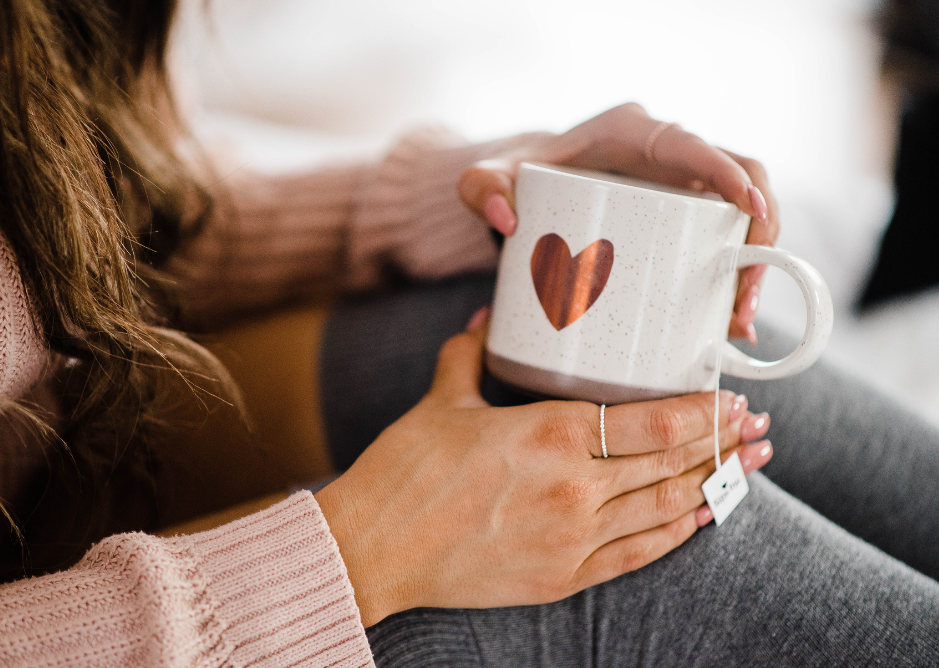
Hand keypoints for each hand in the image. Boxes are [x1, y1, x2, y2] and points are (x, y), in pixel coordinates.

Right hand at [315, 314, 772, 626]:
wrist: (371, 548)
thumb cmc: (404, 471)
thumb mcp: (440, 400)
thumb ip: (470, 353)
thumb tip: (483, 318)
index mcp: (549, 432)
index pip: (652, 421)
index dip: (703, 412)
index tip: (734, 400)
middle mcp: (574, 485)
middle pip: (671, 462)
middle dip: (723, 444)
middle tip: (761, 429)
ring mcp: (572, 536)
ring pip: (665, 507)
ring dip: (714, 484)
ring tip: (753, 467)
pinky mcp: (562, 575)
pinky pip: (637, 554)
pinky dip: (676, 533)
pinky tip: (702, 516)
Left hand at [457, 103, 779, 342]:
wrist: (528, 190)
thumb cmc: (514, 178)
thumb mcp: (485, 180)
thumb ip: (479, 188)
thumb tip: (507, 219)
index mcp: (632, 134)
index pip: (692, 145)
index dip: (729, 174)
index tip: (753, 212)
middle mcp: (668, 157)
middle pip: (740, 182)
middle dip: (757, 239)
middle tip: (742, 298)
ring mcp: (681, 189)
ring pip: (741, 220)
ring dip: (751, 270)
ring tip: (735, 326)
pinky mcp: (683, 222)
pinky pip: (723, 244)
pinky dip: (731, 283)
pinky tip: (729, 328)